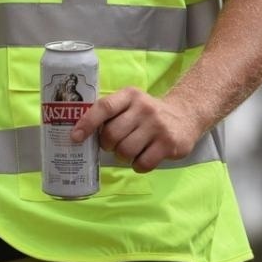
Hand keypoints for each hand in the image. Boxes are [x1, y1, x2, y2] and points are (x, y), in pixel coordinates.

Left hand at [70, 86, 201, 172]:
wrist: (186, 115)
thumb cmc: (148, 113)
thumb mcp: (132, 103)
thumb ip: (112, 113)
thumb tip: (81, 134)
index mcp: (130, 95)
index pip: (104, 107)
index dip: (87, 123)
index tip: (75, 137)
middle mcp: (144, 108)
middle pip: (112, 135)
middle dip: (108, 145)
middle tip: (113, 145)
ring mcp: (157, 126)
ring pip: (125, 151)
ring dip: (123, 156)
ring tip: (130, 150)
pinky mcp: (168, 145)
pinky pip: (142, 164)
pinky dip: (137, 165)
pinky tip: (143, 157)